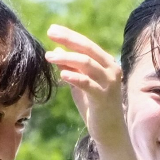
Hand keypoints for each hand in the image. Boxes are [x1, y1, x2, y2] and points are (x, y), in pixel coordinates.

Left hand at [46, 25, 125, 150]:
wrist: (109, 130)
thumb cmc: (93, 105)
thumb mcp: (79, 83)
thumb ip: (70, 68)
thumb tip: (55, 51)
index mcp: (106, 63)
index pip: (87, 44)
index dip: (69, 36)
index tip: (52, 29)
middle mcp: (111, 69)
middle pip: (88, 49)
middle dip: (68, 39)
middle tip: (50, 32)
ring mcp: (109, 83)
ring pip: (87, 64)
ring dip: (67, 58)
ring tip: (49, 56)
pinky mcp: (103, 97)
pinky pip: (87, 83)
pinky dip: (74, 77)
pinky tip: (61, 75)